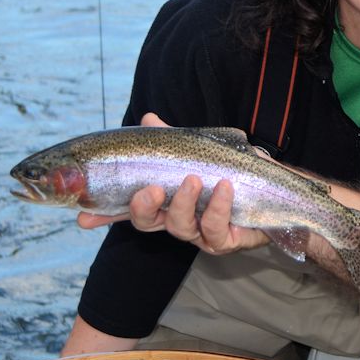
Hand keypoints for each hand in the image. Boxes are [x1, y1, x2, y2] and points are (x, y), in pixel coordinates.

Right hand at [80, 112, 269, 253]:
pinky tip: (224, 188)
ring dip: (184, 203)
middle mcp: (179, 220)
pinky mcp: (226, 240)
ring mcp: (201, 233)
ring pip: (181, 227)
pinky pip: (215, 228)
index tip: (82, 217)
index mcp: (167, 201)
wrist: (278, 193)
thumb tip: (149, 119)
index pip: (128, 210)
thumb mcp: (202, 151)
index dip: (104, 216)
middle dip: (143, 208)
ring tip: (195, 180)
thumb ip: (174, 139)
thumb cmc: (235, 173)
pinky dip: (218, 206)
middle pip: (148, 222)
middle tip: (150, 189)